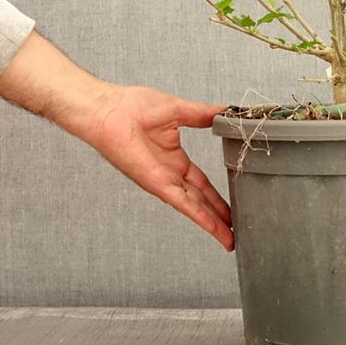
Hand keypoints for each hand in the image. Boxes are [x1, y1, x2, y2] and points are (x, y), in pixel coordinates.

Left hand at [84, 86, 233, 251]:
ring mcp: (163, 181)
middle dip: (218, 215)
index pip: (201, 182)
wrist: (109, 111)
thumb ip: (203, 114)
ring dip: (213, 222)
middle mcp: (170, 174)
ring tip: (230, 237)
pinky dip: (200, 217)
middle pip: (201, 199)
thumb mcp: (178, 110)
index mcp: (174, 158)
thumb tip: (224, 111)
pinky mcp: (157, 183)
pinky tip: (214, 227)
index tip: (231, 203)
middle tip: (236, 228)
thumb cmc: (131, 107)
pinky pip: (183, 203)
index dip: (217, 195)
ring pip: (195, 207)